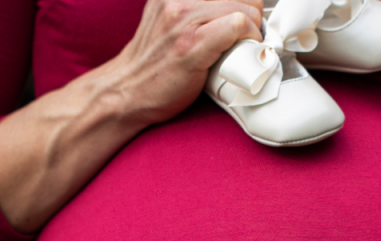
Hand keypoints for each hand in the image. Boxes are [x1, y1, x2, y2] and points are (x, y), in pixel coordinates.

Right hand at [106, 0, 264, 127]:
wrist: (126, 92)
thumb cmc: (154, 64)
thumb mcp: (168, 21)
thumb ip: (194, 9)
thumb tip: (233, 8)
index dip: (242, 3)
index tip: (243, 19)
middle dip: (251, 15)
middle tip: (246, 36)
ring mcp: (183, 19)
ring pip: (245, 7)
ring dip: (253, 29)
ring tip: (244, 45)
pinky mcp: (192, 44)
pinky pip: (237, 25)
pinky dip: (250, 38)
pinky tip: (243, 51)